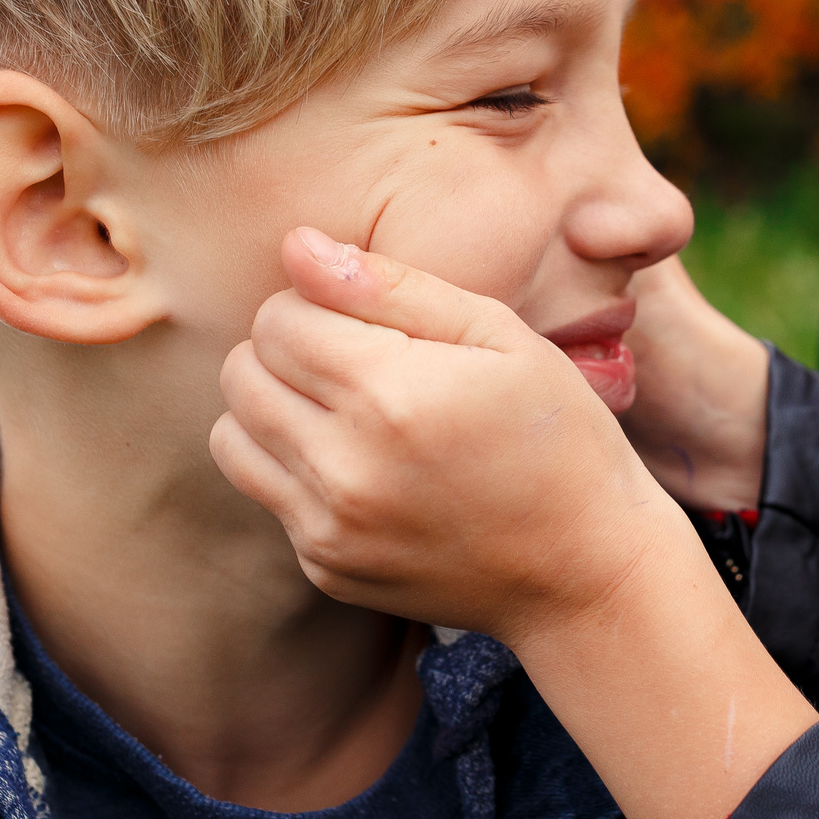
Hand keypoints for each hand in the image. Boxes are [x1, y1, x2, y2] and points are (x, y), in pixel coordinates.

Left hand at [212, 228, 818, 818]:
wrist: (587, 570)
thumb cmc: (557, 437)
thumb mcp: (499, 337)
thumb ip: (392, 285)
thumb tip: (298, 247)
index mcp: (389, 393)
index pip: (277, 319)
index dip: (314, 303)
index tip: (364, 317)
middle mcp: (344, 466)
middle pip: (242, 373)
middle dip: (285, 350)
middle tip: (354, 358)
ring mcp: (329, 527)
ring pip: (232, 435)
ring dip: (273, 408)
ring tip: (344, 408)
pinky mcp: (326, 568)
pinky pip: (269, 495)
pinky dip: (299, 470)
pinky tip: (367, 469)